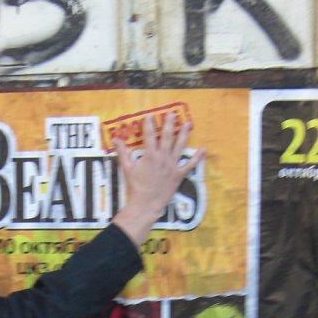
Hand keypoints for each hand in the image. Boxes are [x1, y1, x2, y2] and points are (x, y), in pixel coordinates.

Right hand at [111, 113, 204, 248]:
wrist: (146, 203)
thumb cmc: (136, 187)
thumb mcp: (127, 168)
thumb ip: (122, 153)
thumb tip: (115, 140)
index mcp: (150, 155)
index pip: (149, 135)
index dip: (149, 124)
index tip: (150, 115)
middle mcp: (163, 157)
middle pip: (167, 136)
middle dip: (169, 124)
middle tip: (172, 114)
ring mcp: (172, 165)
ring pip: (179, 146)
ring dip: (184, 134)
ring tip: (188, 123)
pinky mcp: (178, 175)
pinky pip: (190, 164)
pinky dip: (197, 157)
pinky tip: (203, 149)